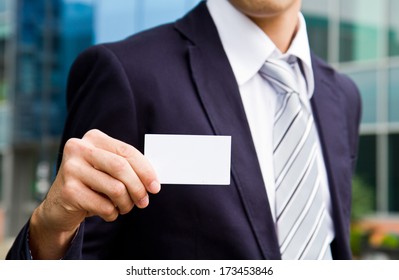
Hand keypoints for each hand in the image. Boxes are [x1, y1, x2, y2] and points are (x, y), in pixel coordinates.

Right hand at [29, 129, 159, 258]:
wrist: (59, 206)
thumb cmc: (93, 185)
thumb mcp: (109, 171)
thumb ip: (129, 168)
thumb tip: (154, 181)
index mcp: (93, 138)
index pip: (127, 151)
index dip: (145, 170)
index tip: (155, 187)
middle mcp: (79, 148)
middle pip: (121, 167)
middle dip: (138, 188)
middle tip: (144, 202)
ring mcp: (71, 168)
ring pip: (115, 189)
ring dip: (126, 204)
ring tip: (124, 207)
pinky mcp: (68, 191)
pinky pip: (104, 206)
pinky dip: (112, 213)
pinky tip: (107, 212)